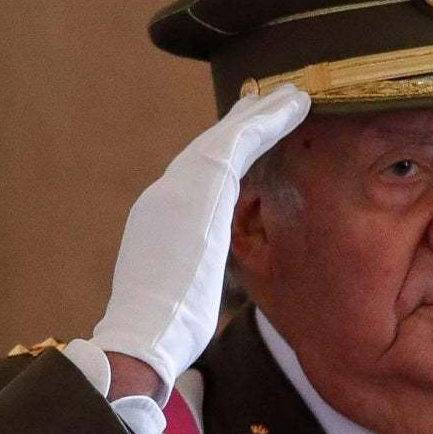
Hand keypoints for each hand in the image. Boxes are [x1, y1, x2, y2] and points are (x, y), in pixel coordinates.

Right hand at [82, 85, 310, 395]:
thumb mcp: (177, 295)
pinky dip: (267, 121)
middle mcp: (162, 198)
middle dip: (240, 125)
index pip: (195, 180)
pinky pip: (240, 143)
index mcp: (157, 224)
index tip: (244, 139)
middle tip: (267, 100)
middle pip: (207, 151)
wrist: (139, 338)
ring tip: (290, 96)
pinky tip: (293, 105)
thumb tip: (195, 283)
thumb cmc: (160, 335)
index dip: (223, 156)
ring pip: (225, 139)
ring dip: (259, 115)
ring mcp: (177, 190)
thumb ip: (188, 274)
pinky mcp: (200, 188)